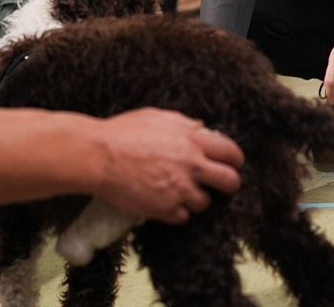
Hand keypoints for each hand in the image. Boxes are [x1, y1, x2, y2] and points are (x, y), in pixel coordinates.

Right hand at [95, 108, 242, 223]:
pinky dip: (175, 212)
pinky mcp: (165, 209)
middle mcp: (191, 166)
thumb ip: (183, 124)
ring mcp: (179, 189)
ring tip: (179, 192)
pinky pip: (182, 217)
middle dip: (229, 185)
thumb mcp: (157, 117)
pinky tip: (162, 201)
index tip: (232, 164)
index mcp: (192, 140)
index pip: (231, 152)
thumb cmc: (122, 133)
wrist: (98, 156)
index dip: (235, 160)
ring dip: (196, 199)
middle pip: (230, 182)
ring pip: (205, 203)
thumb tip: (201, 127)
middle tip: (220, 186)